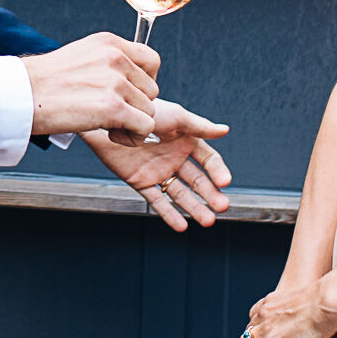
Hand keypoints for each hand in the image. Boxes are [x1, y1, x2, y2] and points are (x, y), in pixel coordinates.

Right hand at [23, 33, 158, 141]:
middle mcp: (115, 58)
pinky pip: (144, 126)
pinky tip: (112, 135)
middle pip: (152, 89)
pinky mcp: (113, 107)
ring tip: (108, 125)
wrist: (21, 95)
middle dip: (136, 106)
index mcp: (109, 43)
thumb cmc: (43, 83)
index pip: (152, 60)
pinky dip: (132, 136)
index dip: (145, 81)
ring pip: (149, 110)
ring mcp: (115, 82)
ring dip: (132, 123)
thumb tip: (131, 83)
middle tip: (113, 114)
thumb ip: (108, 64)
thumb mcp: (81, 57)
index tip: (129, 94)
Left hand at [83, 98, 231, 229]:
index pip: (208, 161)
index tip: (225, 183)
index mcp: (186, 141)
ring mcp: (159, 171)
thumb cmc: (143, 111)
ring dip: (194, 208)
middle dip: (211, 195)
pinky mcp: (141, 182)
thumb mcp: (175, 117)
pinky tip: (181, 226)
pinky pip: (157, 200)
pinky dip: (168, 214)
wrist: (110, 119)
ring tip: (207, 221)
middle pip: (198, 181)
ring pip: (180, 194)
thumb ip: (200, 127)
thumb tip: (226, 131)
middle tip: (223, 207)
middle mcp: (174, 158)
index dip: (218, 172)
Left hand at [231, 278, 336, 337]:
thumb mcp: (304, 302)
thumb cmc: (326, 301)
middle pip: (249, 333)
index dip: (257, 332)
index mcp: (271, 302)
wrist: (327, 301)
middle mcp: (264, 314)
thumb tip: (308, 321)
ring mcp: (266, 330)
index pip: (256, 319)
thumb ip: (299, 312)